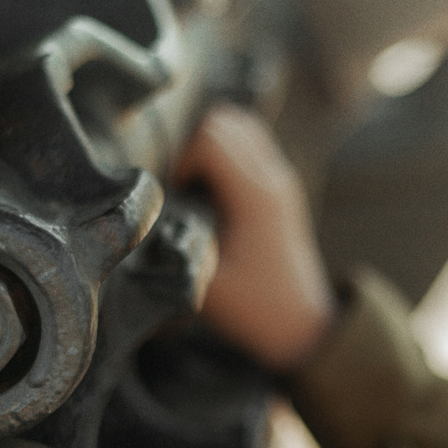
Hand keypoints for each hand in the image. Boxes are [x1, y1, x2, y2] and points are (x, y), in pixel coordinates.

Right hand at [179, 104, 336, 371]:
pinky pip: (249, 143)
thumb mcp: (207, 285)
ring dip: (207, 144)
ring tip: (192, 184)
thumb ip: (176, 245)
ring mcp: (280, 178)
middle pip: (222, 122)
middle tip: (177, 187)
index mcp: (256, 197)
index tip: (172, 192)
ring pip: (237, 125)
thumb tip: (145, 220)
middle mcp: (273, 178)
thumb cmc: (256, 310)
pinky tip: (209, 187)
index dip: (180, 157)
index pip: (210, 138)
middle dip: (190, 145)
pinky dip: (224, 151)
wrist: (302, 325)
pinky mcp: (278, 186)